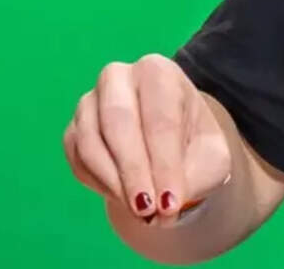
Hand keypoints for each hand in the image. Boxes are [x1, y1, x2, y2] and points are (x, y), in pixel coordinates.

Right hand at [63, 53, 232, 224]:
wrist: (169, 148)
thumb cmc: (194, 146)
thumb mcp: (211, 158)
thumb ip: (195, 178)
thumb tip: (162, 207)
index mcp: (159, 73)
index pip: (160, 118)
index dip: (164, 164)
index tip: (169, 202)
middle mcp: (119, 78)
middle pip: (119, 122)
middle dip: (133, 171)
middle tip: (148, 210)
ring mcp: (90, 102)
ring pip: (91, 142)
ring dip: (114, 182)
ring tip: (139, 211)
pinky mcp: (73, 129)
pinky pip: (77, 159)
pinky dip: (99, 183)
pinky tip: (123, 197)